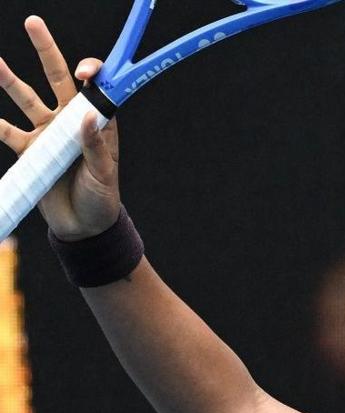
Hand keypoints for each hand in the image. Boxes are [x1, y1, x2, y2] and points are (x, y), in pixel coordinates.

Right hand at [0, 16, 118, 241]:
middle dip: (46, 50)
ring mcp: (47, 133)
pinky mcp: (28, 150)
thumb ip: (95, 147)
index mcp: (97, 122)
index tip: (83, 74)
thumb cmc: (102, 199)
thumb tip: (87, 119)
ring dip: (8, 79)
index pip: (94, 88)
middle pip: (57, 78)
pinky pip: (6, 131)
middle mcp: (70, 121)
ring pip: (25, 98)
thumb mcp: (104, 174)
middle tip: (33, 22)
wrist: (82, 227)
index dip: (90, 73)